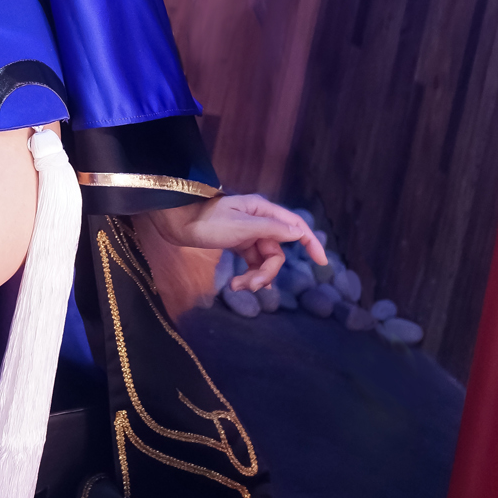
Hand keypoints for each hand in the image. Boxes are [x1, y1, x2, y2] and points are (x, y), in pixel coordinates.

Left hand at [146, 194, 326, 293]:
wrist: (176, 223)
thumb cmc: (206, 221)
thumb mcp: (240, 227)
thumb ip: (270, 230)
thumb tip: (297, 232)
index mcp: (262, 210)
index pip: (294, 226)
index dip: (310, 243)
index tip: (321, 263)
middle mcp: (258, 220)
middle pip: (276, 251)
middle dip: (267, 272)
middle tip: (251, 286)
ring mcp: (248, 232)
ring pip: (264, 259)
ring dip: (255, 276)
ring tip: (238, 287)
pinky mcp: (237, 242)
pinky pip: (252, 261)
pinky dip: (249, 274)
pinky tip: (239, 285)